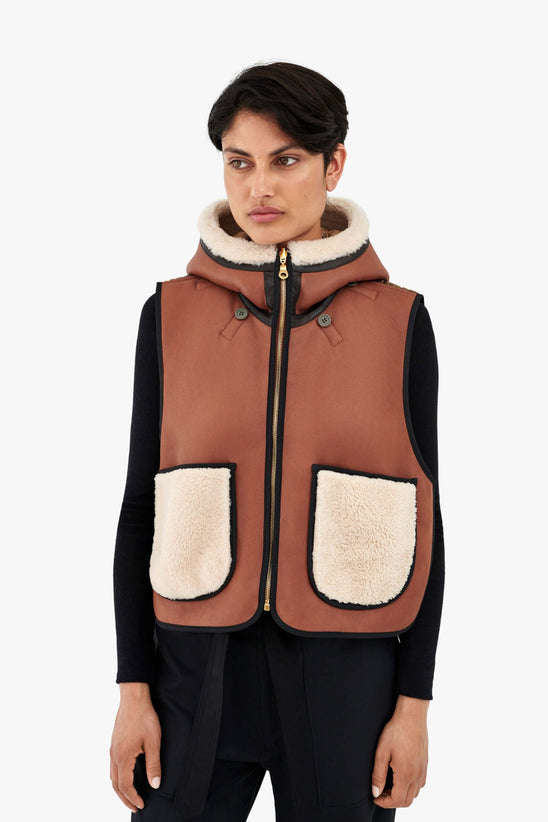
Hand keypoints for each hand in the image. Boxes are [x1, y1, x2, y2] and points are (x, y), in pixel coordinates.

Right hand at [110, 683, 161, 812]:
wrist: (133, 698)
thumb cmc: (144, 717)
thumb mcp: (153, 742)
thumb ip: (154, 764)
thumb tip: (155, 784)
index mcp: (123, 757)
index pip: (125, 786)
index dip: (133, 798)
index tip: (142, 805)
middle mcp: (114, 755)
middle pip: (115, 784)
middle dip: (125, 798)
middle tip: (135, 807)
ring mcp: (112, 749)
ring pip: (112, 776)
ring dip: (120, 789)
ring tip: (130, 796)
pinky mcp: (114, 743)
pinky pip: (112, 766)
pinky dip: (118, 778)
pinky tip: (126, 776)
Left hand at [371, 694, 428, 808]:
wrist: (412, 715)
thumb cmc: (396, 730)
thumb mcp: (382, 752)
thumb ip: (378, 775)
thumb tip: (376, 792)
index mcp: (406, 774)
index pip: (397, 800)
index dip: (384, 802)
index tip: (375, 797)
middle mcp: (417, 775)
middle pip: (407, 801)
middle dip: (393, 801)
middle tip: (380, 792)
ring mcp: (423, 769)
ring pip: (415, 793)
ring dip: (402, 795)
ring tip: (389, 785)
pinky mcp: (425, 763)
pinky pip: (420, 783)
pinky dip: (411, 787)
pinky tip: (401, 777)